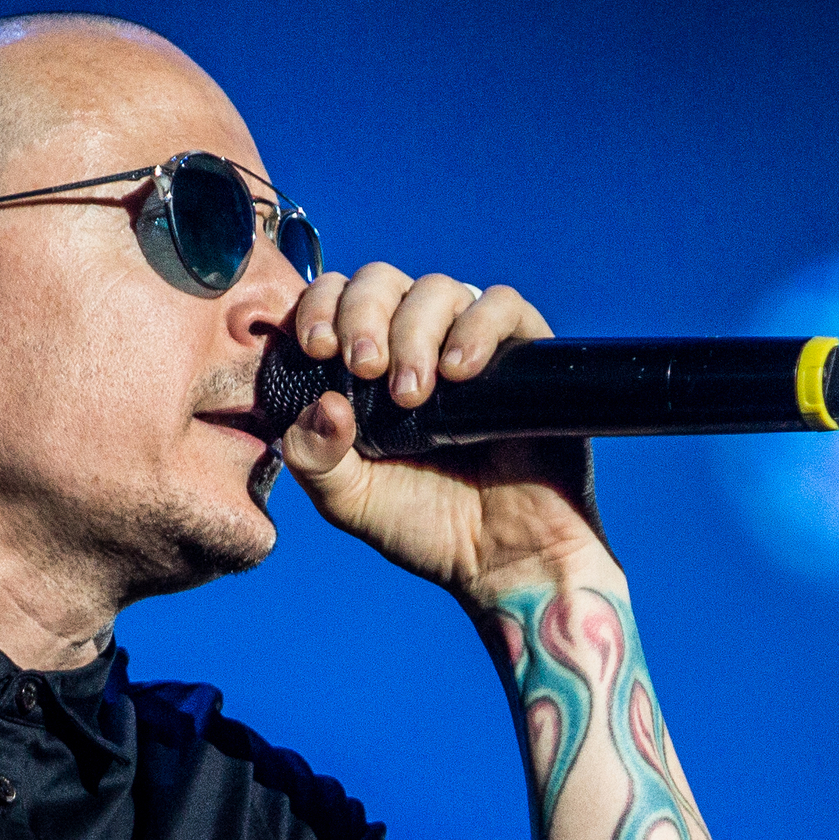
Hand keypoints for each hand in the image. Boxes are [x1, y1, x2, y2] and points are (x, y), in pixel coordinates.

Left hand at [277, 264, 609, 601]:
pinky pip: (502, 305)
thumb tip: (322, 403)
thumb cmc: (424, 525)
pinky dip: (476, 327)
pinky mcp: (524, 352)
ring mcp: (470, 342)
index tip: (316, 347)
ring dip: (414, 332)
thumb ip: (314, 457)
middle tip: (365, 368)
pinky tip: (460, 372)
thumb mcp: (348, 499)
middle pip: (380, 280)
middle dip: (363, 314)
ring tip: (413, 394)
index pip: (334, 299)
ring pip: (437, 288)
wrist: (500, 559)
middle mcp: (416, 342)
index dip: (319, 308)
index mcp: (366, 365)